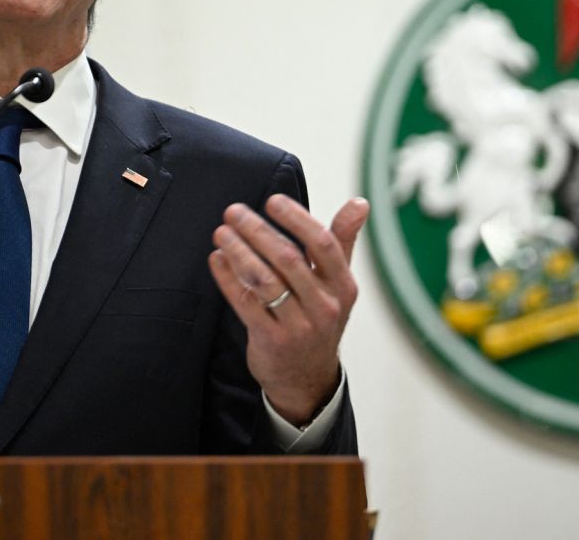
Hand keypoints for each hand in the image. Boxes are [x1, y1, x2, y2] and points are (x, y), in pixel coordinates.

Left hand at [209, 194, 367, 425]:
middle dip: (257, 231)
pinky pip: (245, 302)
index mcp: (342, 286)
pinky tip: (217, 259)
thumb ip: (343, 241)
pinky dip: (228, 278)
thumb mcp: (339, 284)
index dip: (297, 219)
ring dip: (239, 251)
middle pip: (288, 259)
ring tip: (221, 232)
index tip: (272, 200)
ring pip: (264, 280)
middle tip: (234, 211)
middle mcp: (324, 305)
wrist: (308, 378)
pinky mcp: (271, 340)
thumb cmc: (320, 316)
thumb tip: (361, 203)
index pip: (322, 244)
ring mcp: (298, 325)